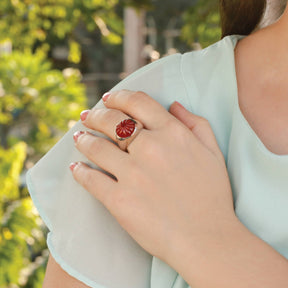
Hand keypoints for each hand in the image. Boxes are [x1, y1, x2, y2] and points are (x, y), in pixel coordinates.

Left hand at [70, 90, 234, 269]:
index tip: (108, 99)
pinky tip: (76, 167)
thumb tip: (173, 104)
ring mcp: (132, 174)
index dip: (118, 97)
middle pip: (111, 121)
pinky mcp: (119, 200)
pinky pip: (90, 179)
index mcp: (172, 134)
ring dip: (83, 138)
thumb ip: (195, 123)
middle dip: (95, 114)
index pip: (137, 103)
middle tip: (87, 115)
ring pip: (96, 146)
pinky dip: (79, 171)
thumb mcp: (213, 152)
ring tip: (79, 137)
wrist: (207, 239)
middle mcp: (150, 148)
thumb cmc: (212, 195)